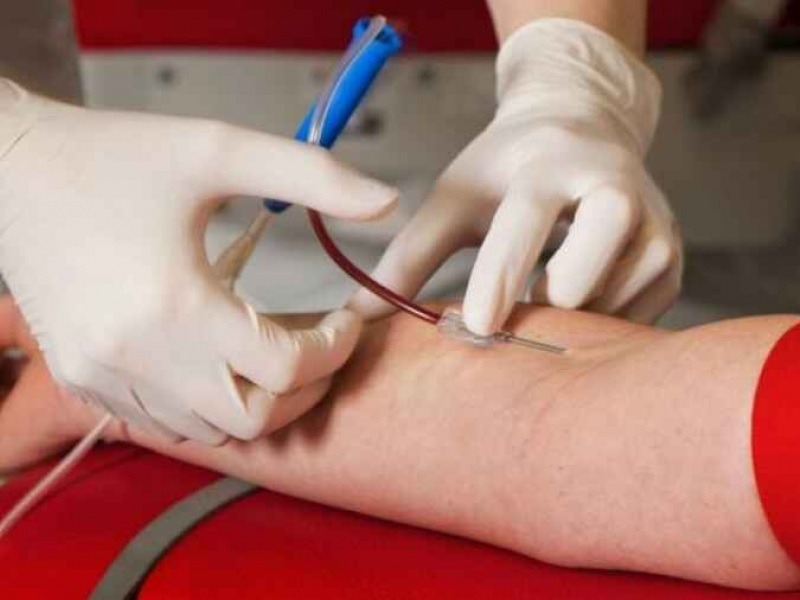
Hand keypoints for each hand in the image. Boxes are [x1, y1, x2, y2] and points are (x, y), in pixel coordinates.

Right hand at [0, 80, 396, 443]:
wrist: (11, 169)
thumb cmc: (113, 154)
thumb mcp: (217, 148)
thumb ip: (312, 176)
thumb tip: (387, 201)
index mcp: (173, 304)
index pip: (285, 366)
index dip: (334, 348)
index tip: (345, 320)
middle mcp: (135, 356)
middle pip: (253, 419)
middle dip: (305, 389)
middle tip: (321, 347)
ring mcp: (104, 376)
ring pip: (210, 431)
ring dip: (259, 400)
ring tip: (274, 350)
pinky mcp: (84, 377)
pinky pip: (165, 421)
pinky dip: (208, 403)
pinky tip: (219, 359)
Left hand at [353, 19, 681, 333]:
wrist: (583, 130)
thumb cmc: (508, 170)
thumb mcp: (454, 199)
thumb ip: (408, 257)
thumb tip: (358, 316)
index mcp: (553, 165)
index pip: (525, 222)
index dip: (499, 276)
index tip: (475, 326)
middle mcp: (615, 190)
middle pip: (582, 275)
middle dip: (539, 305)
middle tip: (512, 308)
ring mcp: (656, 227)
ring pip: (608, 307)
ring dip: (567, 321)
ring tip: (541, 300)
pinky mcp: (673, 261)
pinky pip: (633, 322)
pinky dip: (597, 328)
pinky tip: (575, 306)